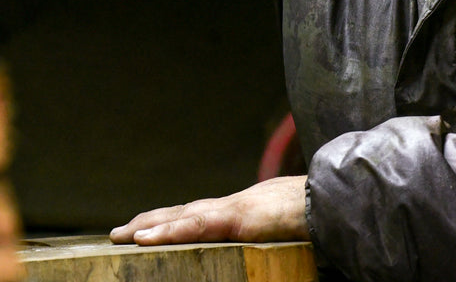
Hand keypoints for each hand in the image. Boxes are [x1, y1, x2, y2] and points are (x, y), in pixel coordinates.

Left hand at [109, 175, 308, 245]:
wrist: (337, 201)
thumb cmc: (315, 219)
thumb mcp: (284, 234)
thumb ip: (264, 243)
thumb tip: (258, 255)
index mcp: (240, 213)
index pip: (197, 217)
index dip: (170, 223)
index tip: (144, 230)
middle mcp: (230, 207)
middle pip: (180, 214)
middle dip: (149, 223)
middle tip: (118, 234)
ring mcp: (232, 210)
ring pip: (181, 218)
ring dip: (149, 226)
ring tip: (121, 235)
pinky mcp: (237, 218)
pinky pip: (196, 226)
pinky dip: (168, 232)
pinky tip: (145, 238)